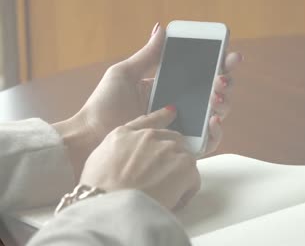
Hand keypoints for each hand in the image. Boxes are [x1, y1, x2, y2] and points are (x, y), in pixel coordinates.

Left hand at [53, 23, 242, 177]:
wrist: (91, 136)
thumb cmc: (103, 105)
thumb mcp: (125, 74)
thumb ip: (147, 54)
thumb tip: (162, 29)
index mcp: (170, 87)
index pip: (201, 74)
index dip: (219, 64)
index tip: (228, 55)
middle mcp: (181, 107)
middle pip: (215, 93)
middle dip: (226, 82)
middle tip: (221, 78)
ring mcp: (183, 127)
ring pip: (217, 115)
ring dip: (224, 103)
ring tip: (216, 95)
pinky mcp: (182, 148)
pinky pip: (209, 141)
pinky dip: (217, 131)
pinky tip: (212, 119)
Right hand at [79, 107, 200, 209]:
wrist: (110, 207)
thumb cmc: (98, 192)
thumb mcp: (96, 162)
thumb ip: (116, 153)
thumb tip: (125, 162)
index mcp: (125, 134)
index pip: (148, 120)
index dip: (161, 116)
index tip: (172, 111)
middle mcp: (148, 137)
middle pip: (172, 140)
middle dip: (171, 157)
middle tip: (162, 179)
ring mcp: (168, 149)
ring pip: (184, 159)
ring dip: (178, 175)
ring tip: (164, 194)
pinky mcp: (184, 165)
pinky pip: (193, 178)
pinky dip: (186, 191)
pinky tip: (173, 201)